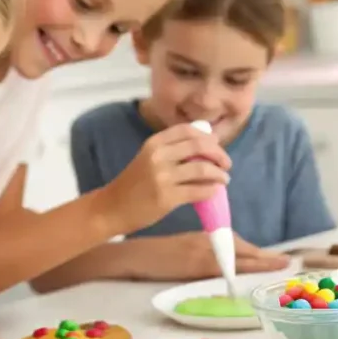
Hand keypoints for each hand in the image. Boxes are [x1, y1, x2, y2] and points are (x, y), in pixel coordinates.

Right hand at [101, 123, 231, 232]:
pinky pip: (199, 191)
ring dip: (219, 174)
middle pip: (199, 146)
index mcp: (153, 143)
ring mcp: (162, 177)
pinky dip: (211, 190)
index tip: (216, 144)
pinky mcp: (167, 198)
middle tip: (226, 163)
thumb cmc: (132, 184)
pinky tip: (213, 192)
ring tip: (224, 179)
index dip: (206, 136)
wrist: (111, 208)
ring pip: (203, 169)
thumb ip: (170, 151)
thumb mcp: (147, 159)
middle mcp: (158, 156)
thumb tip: (206, 146)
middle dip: (219, 154)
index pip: (187, 130)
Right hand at [133, 232, 290, 281]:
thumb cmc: (158, 252)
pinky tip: (248, 276)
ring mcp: (201, 257)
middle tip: (288, 263)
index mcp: (206, 237)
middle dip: (265, 259)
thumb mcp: (186, 244)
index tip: (280, 258)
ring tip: (277, 267)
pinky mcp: (193, 269)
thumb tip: (228, 259)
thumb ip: (207, 249)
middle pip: (242, 252)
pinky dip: (237, 273)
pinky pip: (221, 271)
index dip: (260, 252)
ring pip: (236, 261)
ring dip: (258, 265)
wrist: (135, 255)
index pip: (239, 245)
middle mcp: (207, 245)